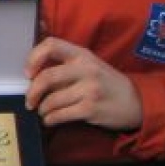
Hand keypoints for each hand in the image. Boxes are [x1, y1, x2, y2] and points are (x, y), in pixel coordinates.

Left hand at [25, 36, 141, 131]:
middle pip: (46, 77)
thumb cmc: (107, 83)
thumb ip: (66, 65)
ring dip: (42, 109)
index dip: (34, 57)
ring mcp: (89, 90)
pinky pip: (60, 115)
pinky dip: (50, 119)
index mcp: (82, 54)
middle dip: (32, 92)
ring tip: (43, 112)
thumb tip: (34, 74)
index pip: (51, 45)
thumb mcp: (90, 65)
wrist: (136, 102)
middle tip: (30, 101)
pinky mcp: (90, 109)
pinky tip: (50, 120)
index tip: (28, 73)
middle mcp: (85, 69)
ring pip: (51, 100)